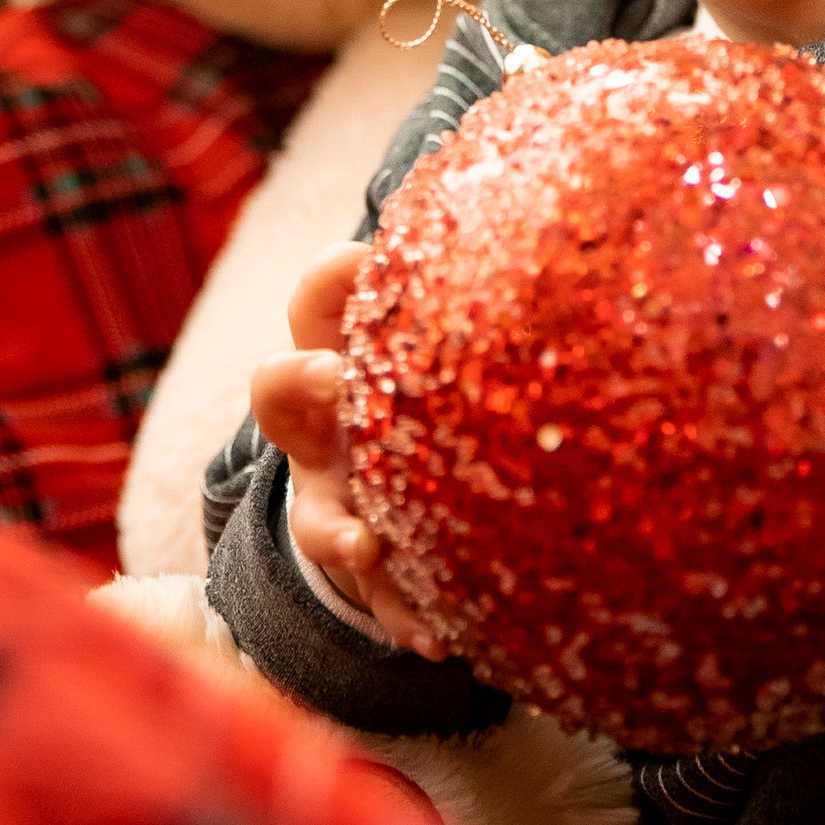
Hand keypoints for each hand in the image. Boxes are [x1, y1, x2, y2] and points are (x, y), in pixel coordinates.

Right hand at [245, 242, 441, 655]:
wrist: (415, 481)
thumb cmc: (442, 379)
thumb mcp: (448, 328)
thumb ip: (479, 282)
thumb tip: (545, 187)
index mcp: (345, 343)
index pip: (320, 295)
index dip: (331, 279)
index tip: (360, 263)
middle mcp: (323, 421)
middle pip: (280, 390)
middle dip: (299, 384)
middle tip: (332, 378)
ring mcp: (336, 498)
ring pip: (317, 514)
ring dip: (340, 530)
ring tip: (369, 546)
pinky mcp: (371, 571)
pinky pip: (381, 600)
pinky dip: (408, 618)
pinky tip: (444, 637)